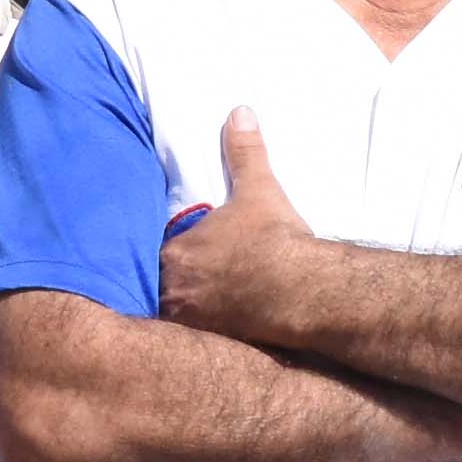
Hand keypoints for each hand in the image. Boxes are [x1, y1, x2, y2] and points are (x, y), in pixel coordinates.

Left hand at [152, 113, 332, 346]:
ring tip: (214, 308)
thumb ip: (244, 152)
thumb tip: (240, 113)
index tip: (190, 254)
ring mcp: (192, 324)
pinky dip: (209, 337)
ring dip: (192, 312)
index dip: (173, 254)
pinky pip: (200, 344)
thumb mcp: (259, 190)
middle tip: (202, 283)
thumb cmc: (276, 240)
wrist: (304, 291)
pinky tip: (228, 333)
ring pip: (178, 318)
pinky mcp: (215, 348)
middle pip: (163, 289)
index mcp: (175, 253)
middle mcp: (173, 292)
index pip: (157, 254)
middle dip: (178, 286)